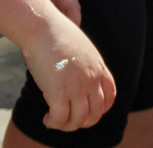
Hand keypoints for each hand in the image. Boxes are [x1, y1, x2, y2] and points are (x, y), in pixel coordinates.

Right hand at [23, 13, 116, 132]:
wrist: (43, 27)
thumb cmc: (56, 32)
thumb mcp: (80, 46)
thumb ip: (83, 62)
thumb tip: (75, 70)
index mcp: (98, 67)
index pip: (110, 95)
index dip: (102, 108)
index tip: (90, 112)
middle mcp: (91, 79)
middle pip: (96, 112)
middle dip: (84, 121)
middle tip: (70, 120)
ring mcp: (77, 87)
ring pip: (79, 120)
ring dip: (67, 126)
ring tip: (55, 121)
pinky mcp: (59, 93)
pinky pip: (60, 119)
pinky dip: (54, 123)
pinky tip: (47, 119)